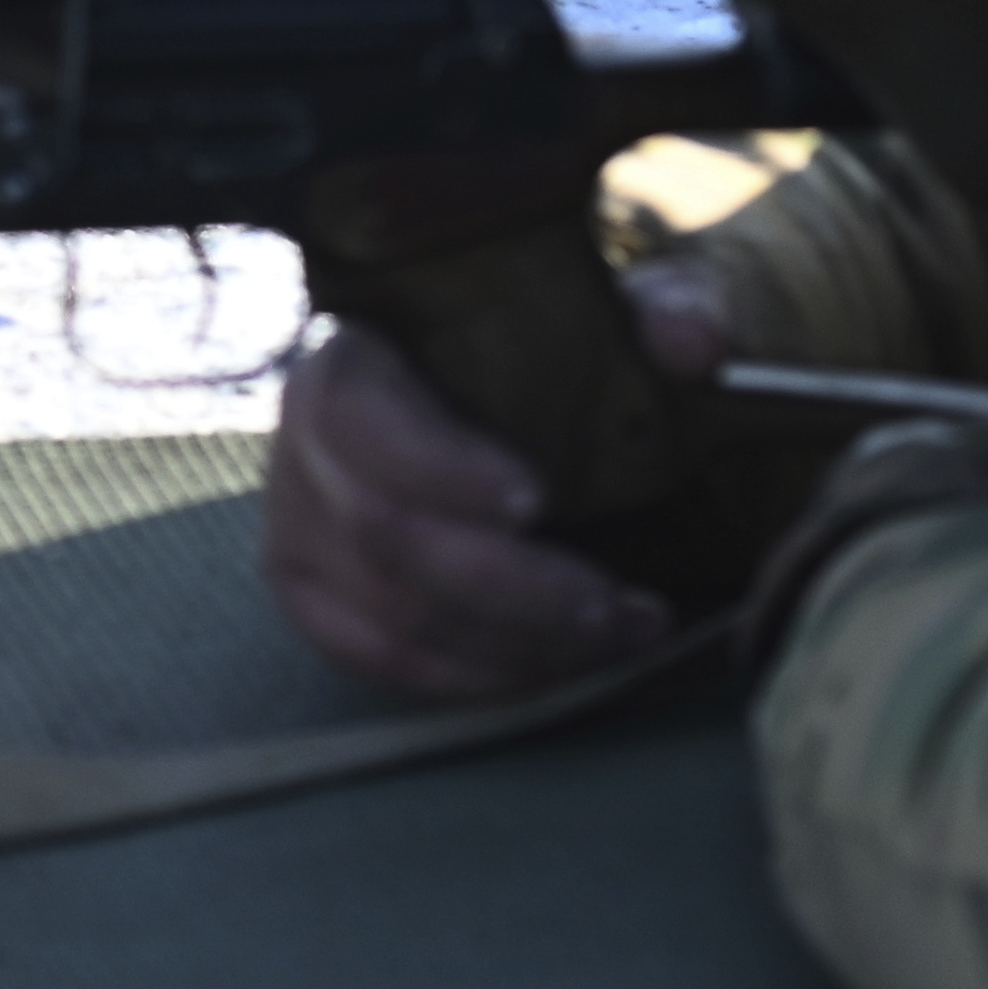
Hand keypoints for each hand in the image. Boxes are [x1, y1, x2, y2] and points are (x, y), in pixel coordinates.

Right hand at [262, 267, 730, 703]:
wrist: (504, 405)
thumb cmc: (548, 357)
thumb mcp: (613, 317)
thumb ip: (666, 309)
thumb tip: (692, 344)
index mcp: (348, 357)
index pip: (361, 418)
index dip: (442, 469)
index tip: (540, 500)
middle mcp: (300, 446)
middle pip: (384, 536)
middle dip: (511, 586)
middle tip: (615, 601)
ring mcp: (296, 533)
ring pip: (392, 616)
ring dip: (515, 644)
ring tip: (619, 631)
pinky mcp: (316, 602)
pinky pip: (385, 665)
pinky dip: (477, 680)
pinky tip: (558, 663)